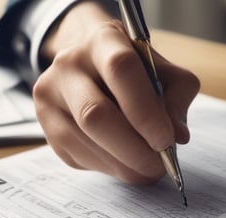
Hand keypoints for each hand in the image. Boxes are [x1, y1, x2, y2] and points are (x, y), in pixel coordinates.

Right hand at [33, 2, 199, 183]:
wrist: (91, 67)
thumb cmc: (134, 71)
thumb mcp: (163, 70)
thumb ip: (177, 96)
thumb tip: (178, 136)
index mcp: (102, 40)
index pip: (120, 70)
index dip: (145, 111)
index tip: (166, 140)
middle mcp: (68, 64)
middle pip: (96, 114)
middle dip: (134, 150)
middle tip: (160, 165)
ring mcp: (51, 96)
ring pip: (87, 141)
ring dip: (125, 165)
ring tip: (148, 168)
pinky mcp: (47, 126)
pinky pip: (80, 157)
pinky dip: (110, 168)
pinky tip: (125, 162)